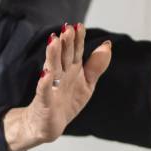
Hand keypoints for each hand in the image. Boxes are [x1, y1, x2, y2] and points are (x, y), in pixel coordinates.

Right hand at [2, 24, 111, 150]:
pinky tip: (45, 75)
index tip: (79, 25)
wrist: (46, 124)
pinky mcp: (44, 102)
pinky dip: (44, 84)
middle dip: (65, 43)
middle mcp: (60, 75)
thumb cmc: (66, 102)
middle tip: (67, 29)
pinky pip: (43, 92)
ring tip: (53, 41)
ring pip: (52, 69)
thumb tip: (107, 44)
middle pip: (64, 56)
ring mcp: (51, 87)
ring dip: (52, 55)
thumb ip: (96, 65)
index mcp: (71, 70)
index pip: (75, 51)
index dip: (78, 39)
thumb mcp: (87, 84)